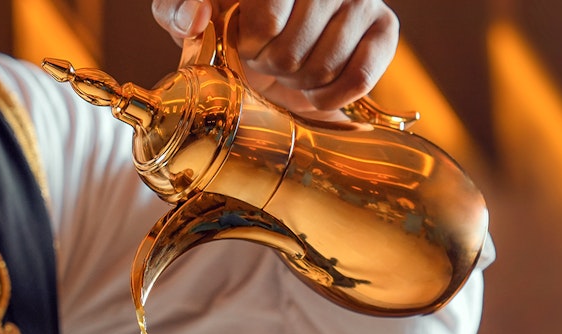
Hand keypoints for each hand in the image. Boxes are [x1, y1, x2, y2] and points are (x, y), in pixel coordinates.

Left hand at [151, 0, 398, 113]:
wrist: (269, 39)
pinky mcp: (385, 29)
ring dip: (297, 84)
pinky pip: (359, 78)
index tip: (244, 43)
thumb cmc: (225, 20)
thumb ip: (176, 6)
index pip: (267, 20)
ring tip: (290, 70)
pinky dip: (330, 97)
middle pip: (292, 53)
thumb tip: (197, 16)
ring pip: (322, 68)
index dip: (249, 46)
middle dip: (271, 69)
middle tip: (267, 61)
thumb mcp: (185, 9)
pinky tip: (314, 90)